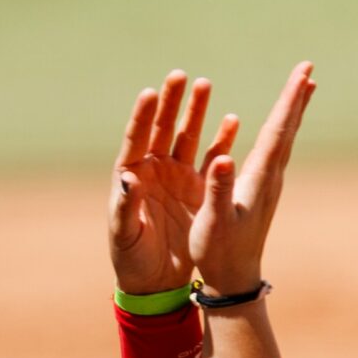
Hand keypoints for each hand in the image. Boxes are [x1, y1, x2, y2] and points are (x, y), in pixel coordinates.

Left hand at [109, 70, 239, 297]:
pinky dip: (221, 140)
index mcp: (131, 175)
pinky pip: (211, 159)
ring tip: (205, 83)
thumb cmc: (131, 259)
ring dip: (196, 111)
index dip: (143, 115)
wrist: (155, 282)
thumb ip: (125, 206)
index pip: (136, 138)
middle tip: (180, 75)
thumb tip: (129, 178)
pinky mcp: (199, 189)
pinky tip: (233, 120)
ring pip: (188, 136)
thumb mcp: (124, 234)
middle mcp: (154, 170)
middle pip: (163, 127)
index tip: (151, 92)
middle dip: (171, 101)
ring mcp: (178, 177)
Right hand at [187, 62, 315, 295]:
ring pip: (284, 139)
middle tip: (308, 69)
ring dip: (292, 111)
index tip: (303, 73)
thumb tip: (223, 159)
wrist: (233, 279)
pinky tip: (279, 127)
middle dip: (296, 97)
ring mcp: (268, 184)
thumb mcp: (213, 221)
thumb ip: (217, 189)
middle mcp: (270, 178)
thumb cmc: (218, 251)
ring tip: (302, 88)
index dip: (289, 100)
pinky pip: (274, 151)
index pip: (278, 131)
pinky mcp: (262, 191)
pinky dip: (281, 130)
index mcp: (259, 179)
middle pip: (287, 129)